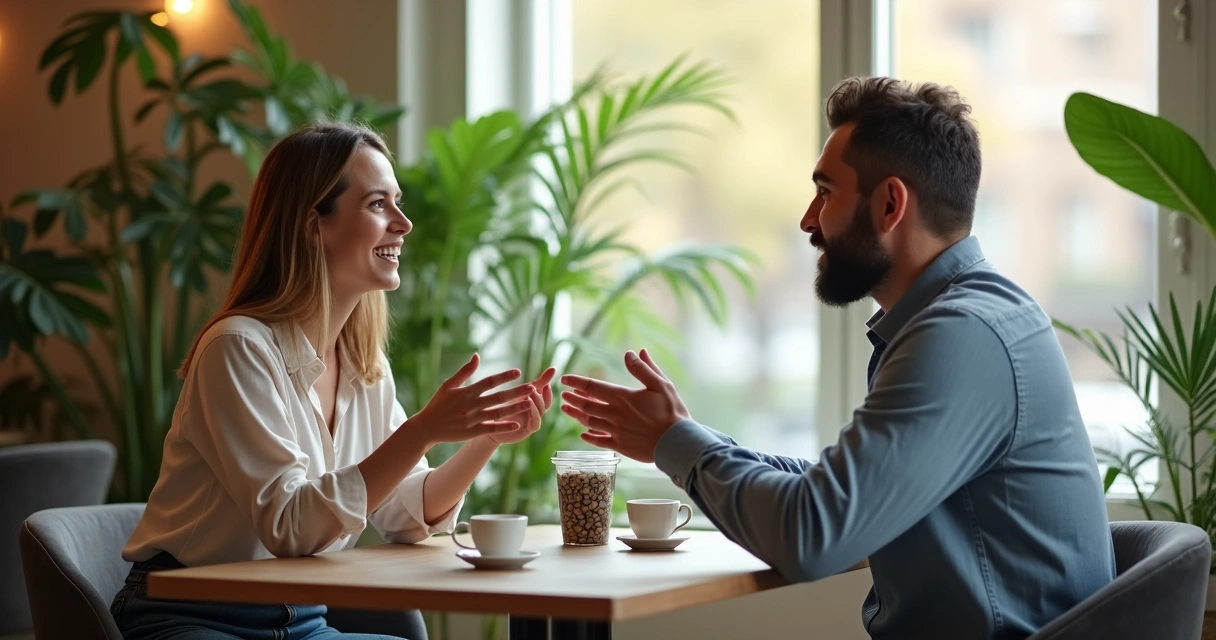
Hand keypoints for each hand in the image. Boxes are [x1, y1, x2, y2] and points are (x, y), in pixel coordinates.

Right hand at [407, 354, 533, 446]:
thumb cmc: (438, 404)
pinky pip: (491, 428)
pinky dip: (504, 426)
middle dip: (515, 392)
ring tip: (529, 403)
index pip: (488, 382)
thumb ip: (465, 371)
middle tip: (532, 387)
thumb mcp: (448, 385)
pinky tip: (517, 424)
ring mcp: (472, 419)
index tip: (518, 372)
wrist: (426, 427)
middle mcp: (471, 405)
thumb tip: (477, 355)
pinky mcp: (472, 432)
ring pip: (497, 413)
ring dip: (514, 408)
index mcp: (466, 392)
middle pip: (497, 397)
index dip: (503, 376)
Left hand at [486, 367, 555, 444]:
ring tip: (531, 394)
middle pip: (544, 404)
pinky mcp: (527, 431)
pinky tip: (528, 406)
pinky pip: (535, 423)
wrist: (491, 426)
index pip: (546, 397)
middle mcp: (536, 413)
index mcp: (535, 404)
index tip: (547, 383)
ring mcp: (532, 422)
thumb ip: (538, 382)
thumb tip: (553, 368)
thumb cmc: (507, 407)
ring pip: (540, 413)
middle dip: (541, 395)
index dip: (547, 390)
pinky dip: (533, 414)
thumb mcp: (521, 392)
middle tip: (535, 387)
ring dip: (537, 403)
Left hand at [560, 349, 689, 462]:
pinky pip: (599, 441)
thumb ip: (643, 369)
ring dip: (576, 415)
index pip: (593, 387)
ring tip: (567, 410)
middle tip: (563, 396)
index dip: (577, 382)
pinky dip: (589, 437)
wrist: (677, 442)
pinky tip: (583, 434)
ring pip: (589, 422)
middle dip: (573, 399)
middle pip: (586, 405)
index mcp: (622, 397)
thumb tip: (630, 353)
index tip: (565, 379)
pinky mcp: (620, 446)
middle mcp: (615, 414)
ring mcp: (616, 431)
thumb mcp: (661, 384)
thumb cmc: (672, 412)